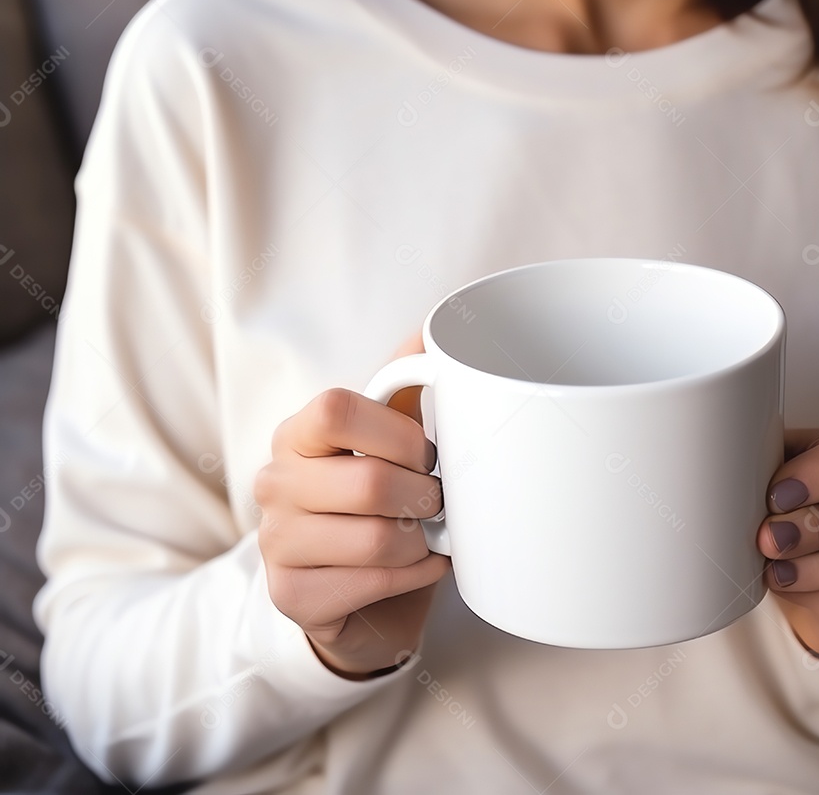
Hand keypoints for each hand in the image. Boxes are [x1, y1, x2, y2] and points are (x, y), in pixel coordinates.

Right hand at [254, 333, 448, 677]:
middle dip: (425, 497)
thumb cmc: (379, 505)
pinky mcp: (291, 595)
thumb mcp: (389, 442)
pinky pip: (375, 582)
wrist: (358, 591)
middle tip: (436, 503)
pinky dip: (415, 576)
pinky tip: (417, 567)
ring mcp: (276, 542)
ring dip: (422, 541)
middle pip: (369, 483)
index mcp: (297, 434)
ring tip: (426, 537)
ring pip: (379, 539)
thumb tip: (433, 328)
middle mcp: (275, 483)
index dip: (398, 433)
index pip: (336, 409)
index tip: (426, 454)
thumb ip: (404, 385)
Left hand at [756, 429, 818, 661]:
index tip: (773, 497)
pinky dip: (811, 595)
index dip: (813, 475)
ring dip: (805, 566)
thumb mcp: (769, 484)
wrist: (813, 582)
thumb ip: (753, 471)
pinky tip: (786, 587)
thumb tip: (714, 475)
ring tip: (771, 569)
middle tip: (765, 540)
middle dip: (805, 526)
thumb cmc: (784, 517)